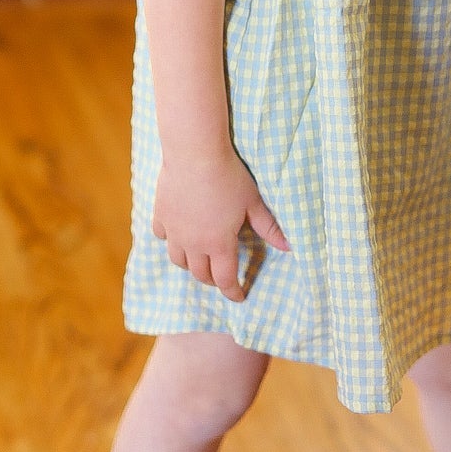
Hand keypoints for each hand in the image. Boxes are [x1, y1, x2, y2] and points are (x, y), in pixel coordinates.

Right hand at [151, 145, 290, 302]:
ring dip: (191, 265)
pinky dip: (171, 241)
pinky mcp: (161, 215)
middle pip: (200, 274)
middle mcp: (194, 244)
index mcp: (219, 244)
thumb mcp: (253, 203)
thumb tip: (289, 247)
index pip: (226, 279)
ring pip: (178, 260)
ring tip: (200, 260)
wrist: (195, 154)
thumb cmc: (229, 177)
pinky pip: (162, 236)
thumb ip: (269, 228)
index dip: (233, 292)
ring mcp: (174, 231)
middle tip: (222, 278)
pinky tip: (178, 234)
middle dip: (213, 280)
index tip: (239, 297)